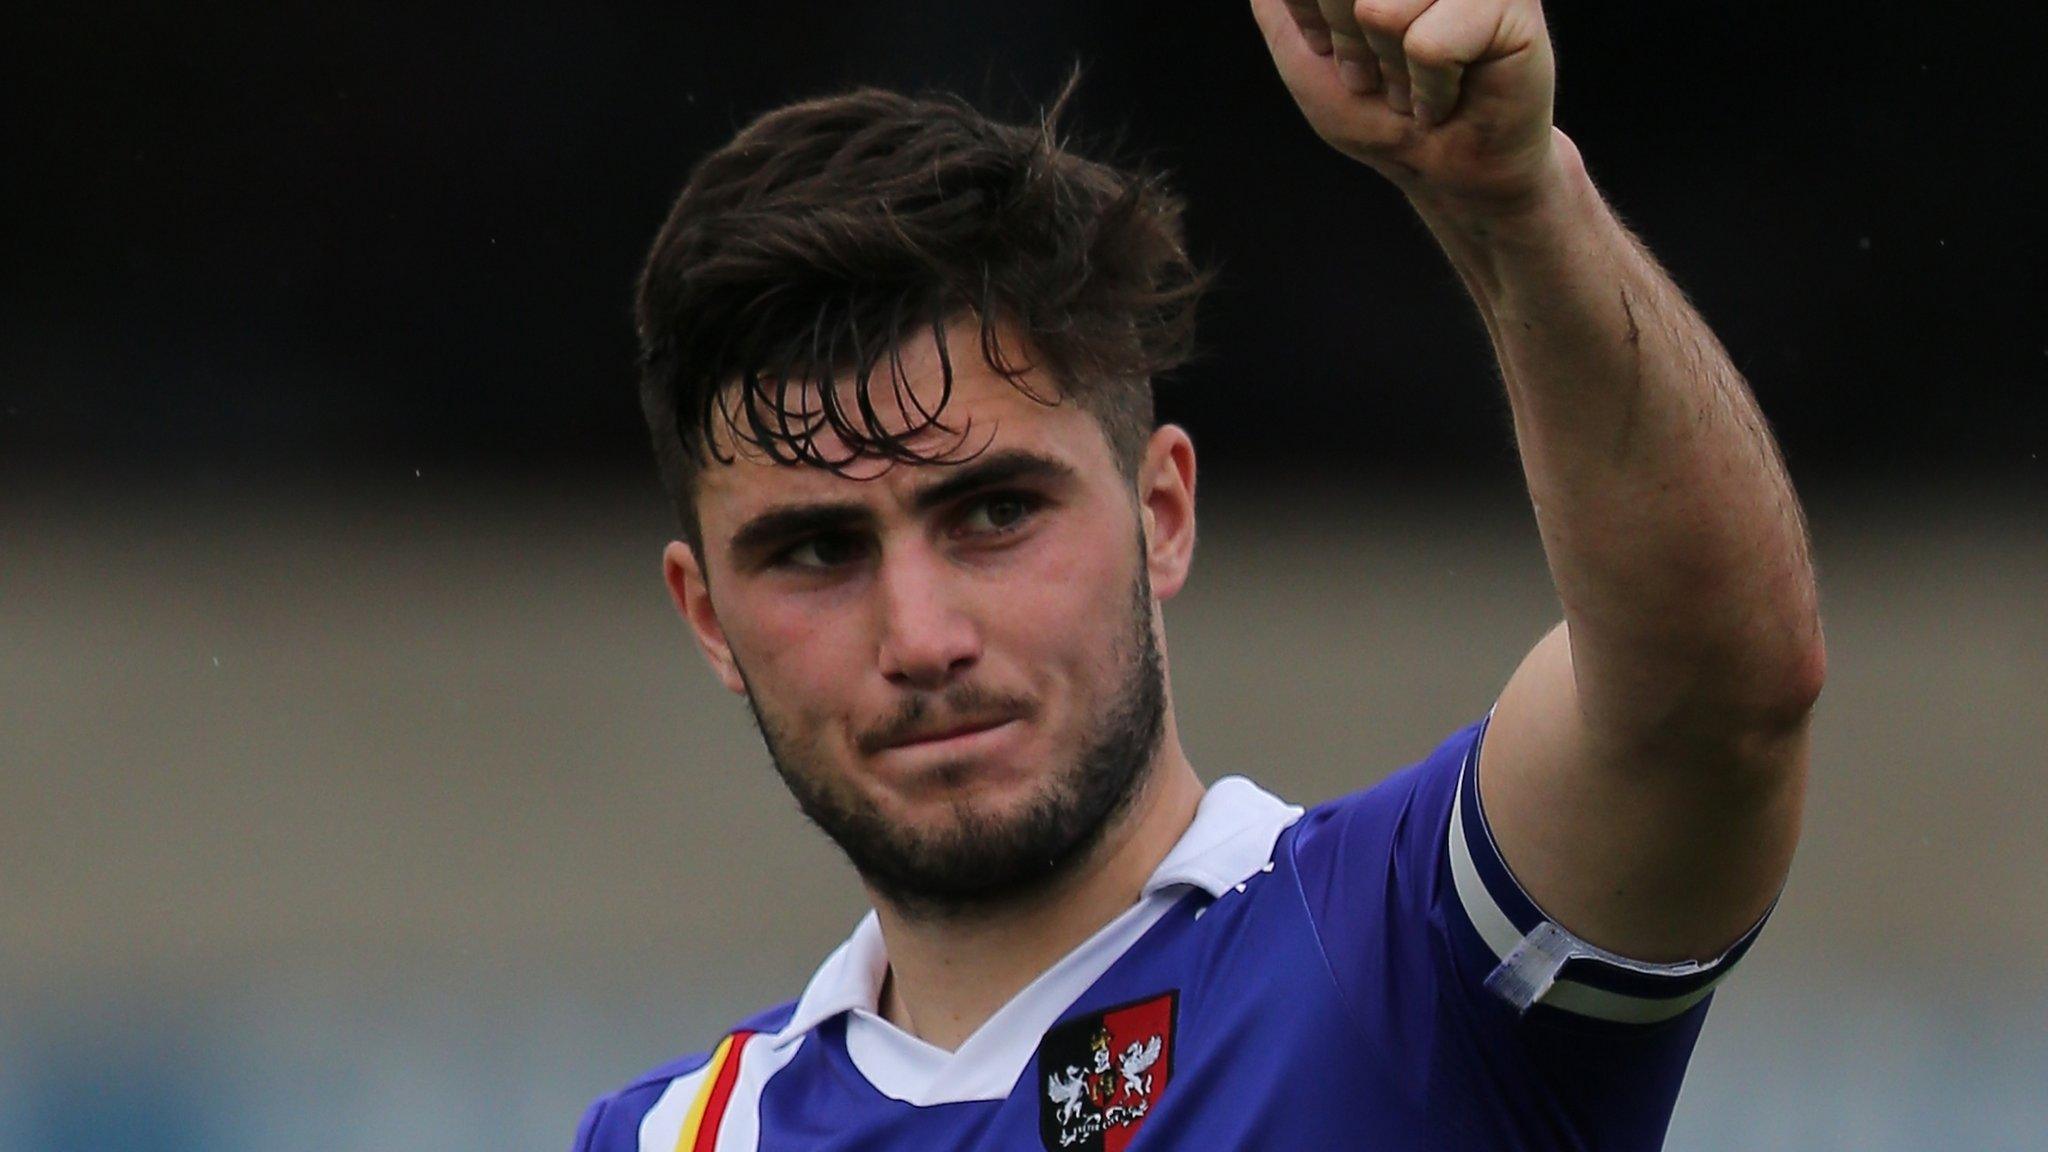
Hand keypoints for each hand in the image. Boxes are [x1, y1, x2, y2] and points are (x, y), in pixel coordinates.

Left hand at [1252, 0, 1559, 211]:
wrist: (1446, 168)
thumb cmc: (1378, 110)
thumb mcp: (1301, 54)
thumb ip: (1278, 1)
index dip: (1315, 25)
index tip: (1342, 53)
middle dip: (1349, 47)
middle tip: (1383, 75)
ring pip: (1380, 10)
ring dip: (1392, 71)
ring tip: (1419, 84)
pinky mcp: (1511, 1)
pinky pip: (1429, 44)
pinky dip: (1430, 90)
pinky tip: (1449, 96)